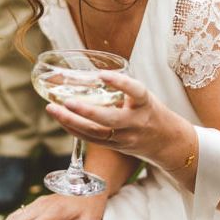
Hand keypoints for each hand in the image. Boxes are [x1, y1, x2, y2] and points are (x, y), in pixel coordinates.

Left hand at [45, 71, 187, 167]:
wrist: (166, 142)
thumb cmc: (150, 111)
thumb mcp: (143, 96)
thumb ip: (121, 88)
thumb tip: (90, 72)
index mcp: (145, 104)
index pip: (136, 91)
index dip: (120, 83)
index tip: (103, 74)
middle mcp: (136, 122)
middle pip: (110, 120)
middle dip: (86, 111)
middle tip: (67, 101)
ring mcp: (125, 138)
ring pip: (95, 133)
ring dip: (70, 121)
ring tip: (52, 109)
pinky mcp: (115, 147)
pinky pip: (91, 140)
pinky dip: (73, 129)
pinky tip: (60, 119)